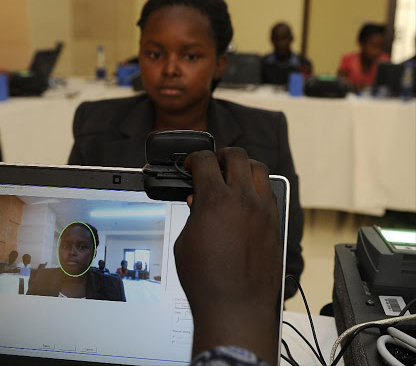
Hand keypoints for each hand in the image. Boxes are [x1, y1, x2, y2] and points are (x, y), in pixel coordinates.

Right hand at [174, 148, 281, 364]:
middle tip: (214, 163)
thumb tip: (198, 202)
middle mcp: (243, 199)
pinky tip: (248, 199)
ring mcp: (263, 210)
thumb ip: (193, 214)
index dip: (194, 158)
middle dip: (221, 155)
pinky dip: (258, 188)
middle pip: (237, 156)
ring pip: (260, 170)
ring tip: (234, 176)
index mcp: (215, 199)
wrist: (236, 306)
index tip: (192, 164)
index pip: (205, 161)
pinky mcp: (276, 223)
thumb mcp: (185, 241)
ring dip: (244, 167)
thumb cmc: (207, 280)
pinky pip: (270, 193)